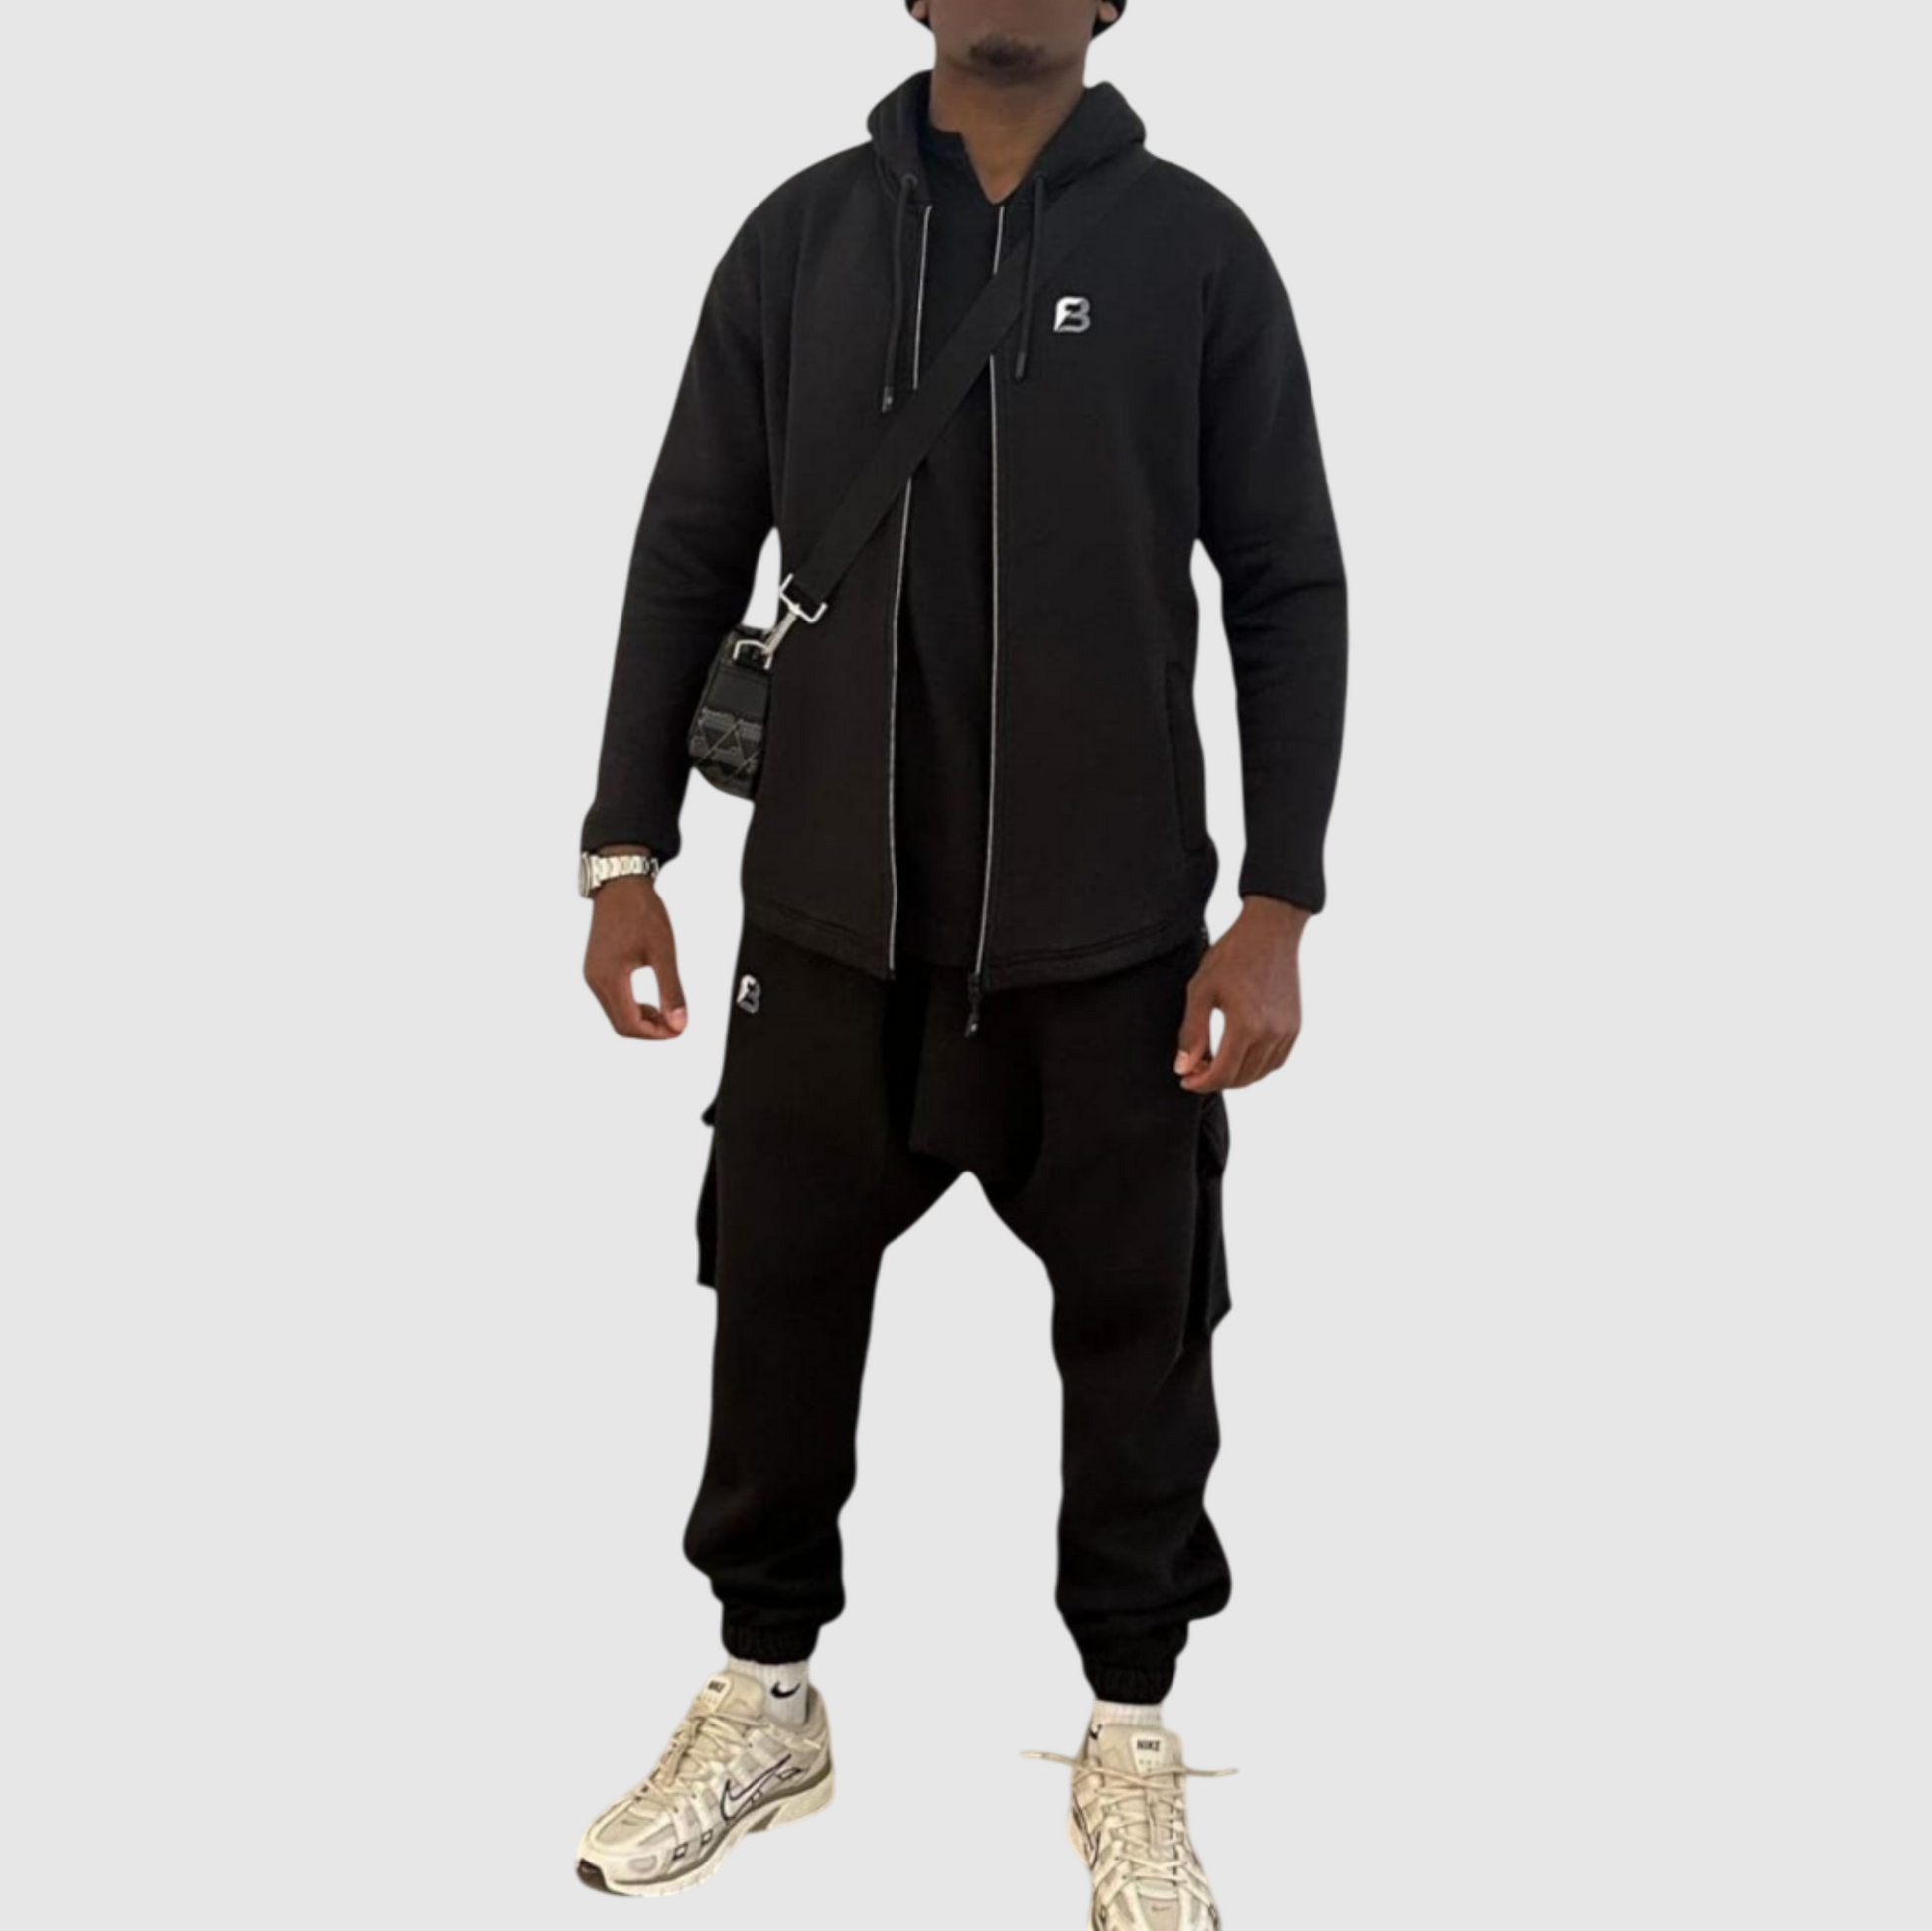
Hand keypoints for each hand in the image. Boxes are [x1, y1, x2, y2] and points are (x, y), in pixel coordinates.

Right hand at [583, 849, 686, 1040]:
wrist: (621, 885)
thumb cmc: (641, 912)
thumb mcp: (663, 953)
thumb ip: (671, 990)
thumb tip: (679, 1023)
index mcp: (610, 978)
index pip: (630, 1025)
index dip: (656, 1034)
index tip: (679, 1029)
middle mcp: (595, 980)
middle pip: (620, 1025)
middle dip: (649, 1030)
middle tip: (675, 1024)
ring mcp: (592, 975)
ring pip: (615, 1014)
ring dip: (640, 1020)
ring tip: (666, 1011)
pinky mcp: (595, 969)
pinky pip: (611, 1000)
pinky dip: (631, 1007)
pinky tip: (650, 1000)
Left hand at [1174, 896, 1308, 1091]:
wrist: (1270, 933)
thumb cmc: (1232, 955)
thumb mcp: (1201, 990)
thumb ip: (1192, 1033)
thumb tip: (1185, 1068)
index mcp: (1246, 1026)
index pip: (1223, 1074)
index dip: (1201, 1083)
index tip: (1186, 1079)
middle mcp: (1271, 1033)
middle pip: (1241, 1078)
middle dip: (1215, 1081)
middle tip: (1195, 1070)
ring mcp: (1286, 1031)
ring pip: (1260, 1073)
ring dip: (1236, 1076)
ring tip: (1215, 1063)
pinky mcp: (1294, 1026)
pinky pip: (1276, 1061)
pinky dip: (1256, 1067)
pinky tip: (1239, 1056)